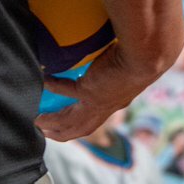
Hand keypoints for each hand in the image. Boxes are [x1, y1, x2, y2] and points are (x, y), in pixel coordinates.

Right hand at [37, 43, 167, 142]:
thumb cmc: (143, 57)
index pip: (95, 120)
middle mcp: (105, 108)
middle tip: (44, 132)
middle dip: (62, 133)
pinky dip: (52, 86)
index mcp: (114, 103)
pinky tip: (42, 80)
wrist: (146, 59)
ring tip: (38, 121)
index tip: (67, 125)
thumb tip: (116, 49)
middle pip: (80, 128)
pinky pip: (65, 90)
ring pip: (70, 120)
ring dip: (53, 123)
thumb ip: (119, 62)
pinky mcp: (90, 91)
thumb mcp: (129, 64)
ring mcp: (97, 102)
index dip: (80, 126)